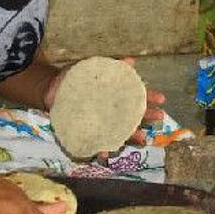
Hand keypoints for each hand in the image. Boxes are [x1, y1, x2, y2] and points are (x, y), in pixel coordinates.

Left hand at [44, 57, 166, 143]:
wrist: (52, 90)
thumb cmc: (76, 79)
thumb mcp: (93, 69)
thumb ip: (112, 67)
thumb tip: (131, 61)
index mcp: (116, 96)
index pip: (137, 97)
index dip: (150, 98)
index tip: (162, 99)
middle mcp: (113, 111)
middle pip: (134, 115)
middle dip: (148, 117)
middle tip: (160, 117)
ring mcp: (103, 122)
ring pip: (121, 131)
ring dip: (132, 136)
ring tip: (142, 139)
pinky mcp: (90, 131)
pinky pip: (98, 142)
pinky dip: (102, 148)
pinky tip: (104, 151)